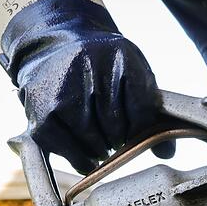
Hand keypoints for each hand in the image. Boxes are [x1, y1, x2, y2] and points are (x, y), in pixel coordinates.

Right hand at [0, 0, 163, 173]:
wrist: (56, 46)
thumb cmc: (103, 67)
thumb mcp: (132, 73)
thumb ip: (151, 109)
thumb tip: (167, 153)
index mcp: (119, 54)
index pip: (142, 107)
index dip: (142, 129)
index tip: (136, 132)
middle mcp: (87, 67)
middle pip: (116, 125)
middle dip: (121, 140)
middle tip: (118, 140)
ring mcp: (59, 90)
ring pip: (93, 140)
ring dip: (102, 150)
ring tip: (103, 145)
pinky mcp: (39, 113)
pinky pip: (67, 149)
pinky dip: (82, 160)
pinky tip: (88, 157)